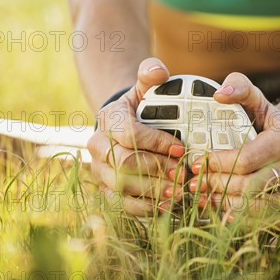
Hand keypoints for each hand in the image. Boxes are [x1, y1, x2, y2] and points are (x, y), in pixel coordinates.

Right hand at [88, 58, 187, 216]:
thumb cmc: (140, 106)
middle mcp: (98, 146)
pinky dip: (144, 208)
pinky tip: (166, 206)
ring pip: (121, 187)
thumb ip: (151, 73)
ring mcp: (99, 170)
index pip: (129, 134)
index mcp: (109, 119)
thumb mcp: (145, 86)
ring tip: (178, 192)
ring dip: (152, 192)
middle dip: (156, 170)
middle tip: (182, 174)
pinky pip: (121, 205)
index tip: (180, 148)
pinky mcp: (105, 190)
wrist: (123, 126)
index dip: (156, 143)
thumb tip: (159, 71)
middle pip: (124, 164)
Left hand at [188, 72, 279, 217]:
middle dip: (216, 185)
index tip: (196, 163)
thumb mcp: (255, 97)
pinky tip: (220, 206)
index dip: (217, 164)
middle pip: (249, 186)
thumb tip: (219, 95)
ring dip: (224, 203)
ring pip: (256, 206)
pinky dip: (238, 215)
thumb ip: (237, 87)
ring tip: (204, 195)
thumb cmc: (268, 118)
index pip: (246, 158)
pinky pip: (263, 217)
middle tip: (194, 183)